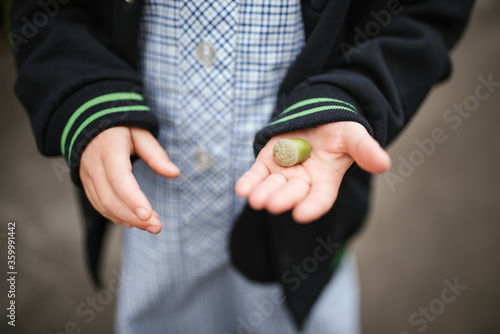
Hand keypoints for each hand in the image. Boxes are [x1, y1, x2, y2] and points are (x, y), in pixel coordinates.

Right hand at [79, 126, 179, 232]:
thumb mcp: (140, 132)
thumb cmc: (121, 127)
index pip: (119, 177)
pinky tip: (133, 222)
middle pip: (111, 197)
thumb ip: (156, 154)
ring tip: (152, 225)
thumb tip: (174, 173)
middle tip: (157, 227)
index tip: (149, 215)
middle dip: (134, 216)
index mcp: (108, 147)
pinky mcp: (86, 183)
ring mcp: (87, 175)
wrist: (88, 122)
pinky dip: (116, 216)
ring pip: (103, 204)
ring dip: (128, 219)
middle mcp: (93, 163)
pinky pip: (98, 204)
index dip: (132, 198)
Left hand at [235, 121, 390, 222]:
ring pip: (272, 186)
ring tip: (255, 200)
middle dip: (283, 198)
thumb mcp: (354, 136)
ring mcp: (284, 173)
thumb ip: (366, 150)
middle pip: (293, 193)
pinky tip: (241, 189)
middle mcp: (303, 181)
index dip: (312, 206)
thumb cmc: (340, 131)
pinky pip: (256, 175)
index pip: (320, 197)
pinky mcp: (267, 163)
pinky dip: (249, 182)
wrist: (318, 117)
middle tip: (272, 205)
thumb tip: (384, 164)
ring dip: (263, 193)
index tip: (302, 214)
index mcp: (326, 180)